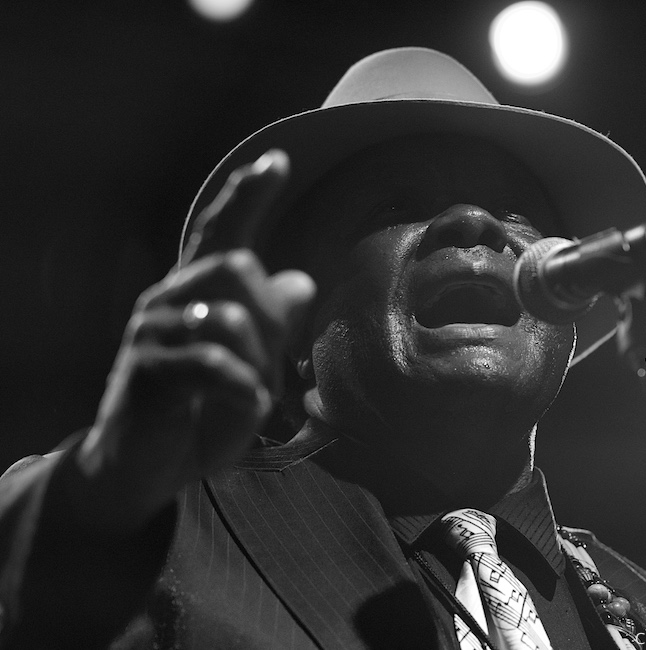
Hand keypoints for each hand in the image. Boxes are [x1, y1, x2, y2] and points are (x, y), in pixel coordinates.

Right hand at [75, 150, 315, 536]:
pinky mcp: (146, 368)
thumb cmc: (200, 412)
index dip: (249, 196)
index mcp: (192, 293)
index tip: (279, 160)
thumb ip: (270, 325)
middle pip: (238, 267)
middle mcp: (166, 299)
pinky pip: (213, 361)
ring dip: (257, 362)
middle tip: (265, 368)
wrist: (145, 468)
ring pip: (230, 316)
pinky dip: (242, 387)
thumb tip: (302, 280)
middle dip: (268, 319)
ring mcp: (151, 331)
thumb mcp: (250, 368)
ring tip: (248, 395)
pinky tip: (242, 404)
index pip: (220, 231)